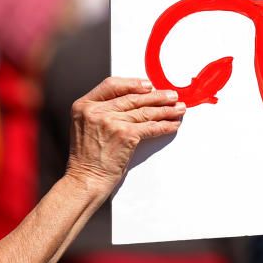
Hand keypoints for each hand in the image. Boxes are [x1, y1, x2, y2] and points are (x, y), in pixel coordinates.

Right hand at [66, 77, 184, 192]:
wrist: (86, 178)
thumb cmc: (87, 157)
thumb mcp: (86, 126)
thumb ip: (103, 111)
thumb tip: (134, 101)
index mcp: (85, 105)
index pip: (112, 85)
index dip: (132, 83)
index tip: (148, 85)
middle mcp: (97, 111)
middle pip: (133, 97)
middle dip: (156, 96)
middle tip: (171, 96)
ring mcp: (112, 122)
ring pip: (145, 111)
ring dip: (165, 110)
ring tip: (178, 109)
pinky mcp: (125, 134)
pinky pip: (151, 127)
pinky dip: (165, 125)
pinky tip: (172, 124)